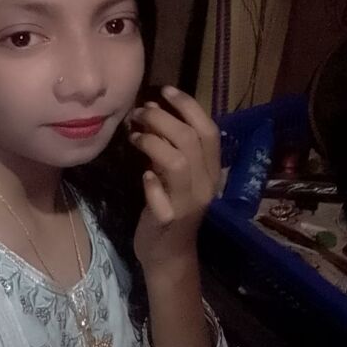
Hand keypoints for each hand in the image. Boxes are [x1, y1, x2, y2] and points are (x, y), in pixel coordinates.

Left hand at [129, 86, 220, 270]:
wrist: (168, 255)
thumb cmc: (168, 207)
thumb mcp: (173, 174)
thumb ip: (169, 146)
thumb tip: (151, 109)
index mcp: (211, 171)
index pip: (208, 130)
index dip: (188, 107)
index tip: (165, 90)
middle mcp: (206, 185)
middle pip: (190, 140)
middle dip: (162, 119)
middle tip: (139, 112)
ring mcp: (189, 204)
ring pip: (177, 162)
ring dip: (153, 143)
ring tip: (134, 136)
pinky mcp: (169, 220)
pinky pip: (161, 197)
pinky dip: (150, 183)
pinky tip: (143, 177)